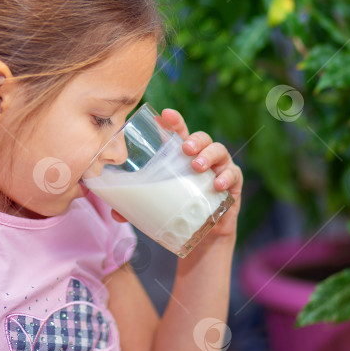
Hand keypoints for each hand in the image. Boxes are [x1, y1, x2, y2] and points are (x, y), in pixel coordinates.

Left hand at [103, 108, 242, 240]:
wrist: (204, 236)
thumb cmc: (179, 210)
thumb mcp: (159, 205)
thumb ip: (139, 206)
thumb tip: (115, 214)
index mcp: (183, 157)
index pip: (180, 133)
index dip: (174, 122)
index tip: (165, 114)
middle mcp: (203, 158)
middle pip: (202, 138)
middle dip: (194, 139)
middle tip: (185, 149)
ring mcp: (220, 170)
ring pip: (219, 151)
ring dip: (209, 155)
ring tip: (198, 165)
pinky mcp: (233, 186)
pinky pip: (234, 175)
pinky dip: (227, 177)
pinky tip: (218, 184)